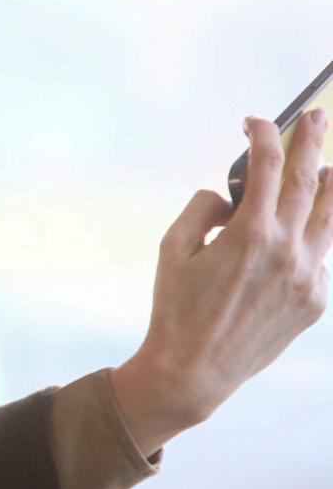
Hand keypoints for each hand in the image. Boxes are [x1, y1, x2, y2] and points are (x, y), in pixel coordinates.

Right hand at [111, 110, 332, 455]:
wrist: (194, 370)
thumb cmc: (176, 310)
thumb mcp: (172, 249)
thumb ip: (202, 210)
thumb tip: (229, 198)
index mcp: (248, 235)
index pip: (267, 167)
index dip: (264, 136)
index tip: (257, 123)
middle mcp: (286, 252)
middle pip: (310, 181)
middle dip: (312, 143)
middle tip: (316, 117)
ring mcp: (307, 277)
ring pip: (331, 217)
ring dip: (332, 185)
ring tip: (328, 167)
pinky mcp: (314, 301)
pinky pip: (321, 256)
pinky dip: (313, 236)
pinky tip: (302, 232)